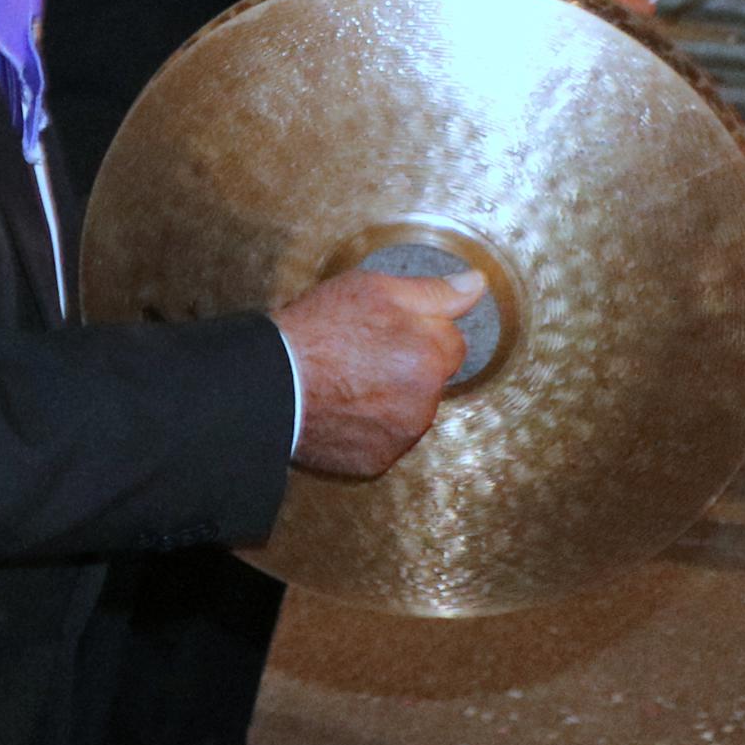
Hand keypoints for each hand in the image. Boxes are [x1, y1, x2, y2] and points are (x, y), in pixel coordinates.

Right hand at [271, 263, 483, 479]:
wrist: (268, 384)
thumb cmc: (315, 332)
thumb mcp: (373, 289)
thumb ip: (433, 291)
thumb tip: (476, 284)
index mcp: (432, 357)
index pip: (450, 343)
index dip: (417, 332)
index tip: (385, 329)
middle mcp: (426, 403)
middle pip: (430, 379)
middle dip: (407, 367)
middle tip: (360, 353)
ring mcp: (401, 437)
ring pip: (409, 411)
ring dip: (389, 398)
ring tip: (344, 381)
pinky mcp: (376, 460)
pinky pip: (383, 440)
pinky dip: (368, 427)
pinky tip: (339, 408)